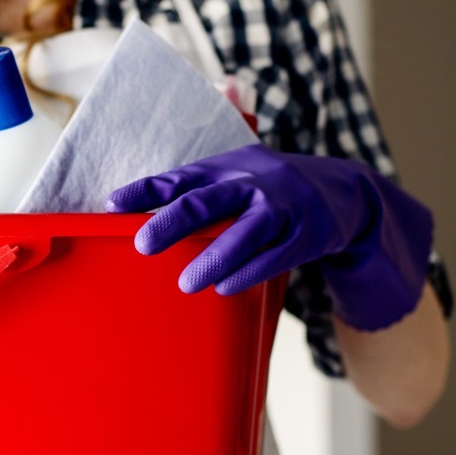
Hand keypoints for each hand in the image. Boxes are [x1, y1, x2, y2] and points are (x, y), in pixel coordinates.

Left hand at [106, 143, 433, 330]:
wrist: (343, 192)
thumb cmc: (270, 190)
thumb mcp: (235, 177)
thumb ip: (193, 191)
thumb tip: (136, 212)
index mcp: (227, 167)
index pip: (180, 177)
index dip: (146, 191)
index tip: (112, 206)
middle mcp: (253, 181)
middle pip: (210, 200)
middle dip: (175, 221)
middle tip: (144, 244)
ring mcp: (283, 206)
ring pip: (247, 232)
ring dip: (215, 257)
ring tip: (187, 283)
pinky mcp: (308, 233)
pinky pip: (276, 255)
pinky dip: (250, 272)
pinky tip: (225, 287)